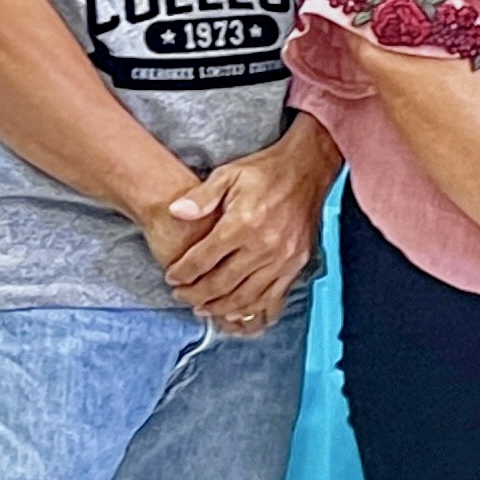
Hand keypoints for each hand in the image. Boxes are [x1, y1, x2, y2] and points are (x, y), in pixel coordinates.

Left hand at [158, 120, 336, 334]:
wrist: (307, 168)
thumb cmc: (265, 171)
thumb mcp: (227, 175)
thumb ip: (201, 197)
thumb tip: (175, 212)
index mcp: (243, 223)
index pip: (203, 259)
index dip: (183, 272)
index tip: (172, 277)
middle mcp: (264, 245)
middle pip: (222, 283)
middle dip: (196, 294)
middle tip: (181, 295)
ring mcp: (283, 257)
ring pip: (246, 295)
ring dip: (221, 306)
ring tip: (203, 307)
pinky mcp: (296, 263)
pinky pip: (272, 296)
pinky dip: (252, 308)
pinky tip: (236, 311)